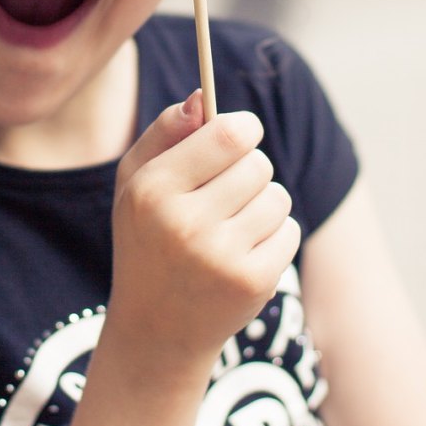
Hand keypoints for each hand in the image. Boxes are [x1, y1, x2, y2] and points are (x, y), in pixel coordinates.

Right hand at [108, 90, 300, 371]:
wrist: (156, 329)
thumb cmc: (148, 238)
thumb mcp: (136, 181)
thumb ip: (165, 131)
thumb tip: (202, 96)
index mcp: (153, 190)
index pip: (227, 135)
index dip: (244, 127)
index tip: (242, 133)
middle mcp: (185, 223)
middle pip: (257, 164)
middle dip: (250, 169)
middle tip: (228, 190)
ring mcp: (221, 257)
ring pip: (277, 196)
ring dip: (264, 203)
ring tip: (234, 224)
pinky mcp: (252, 282)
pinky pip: (289, 230)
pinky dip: (275, 234)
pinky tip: (244, 251)